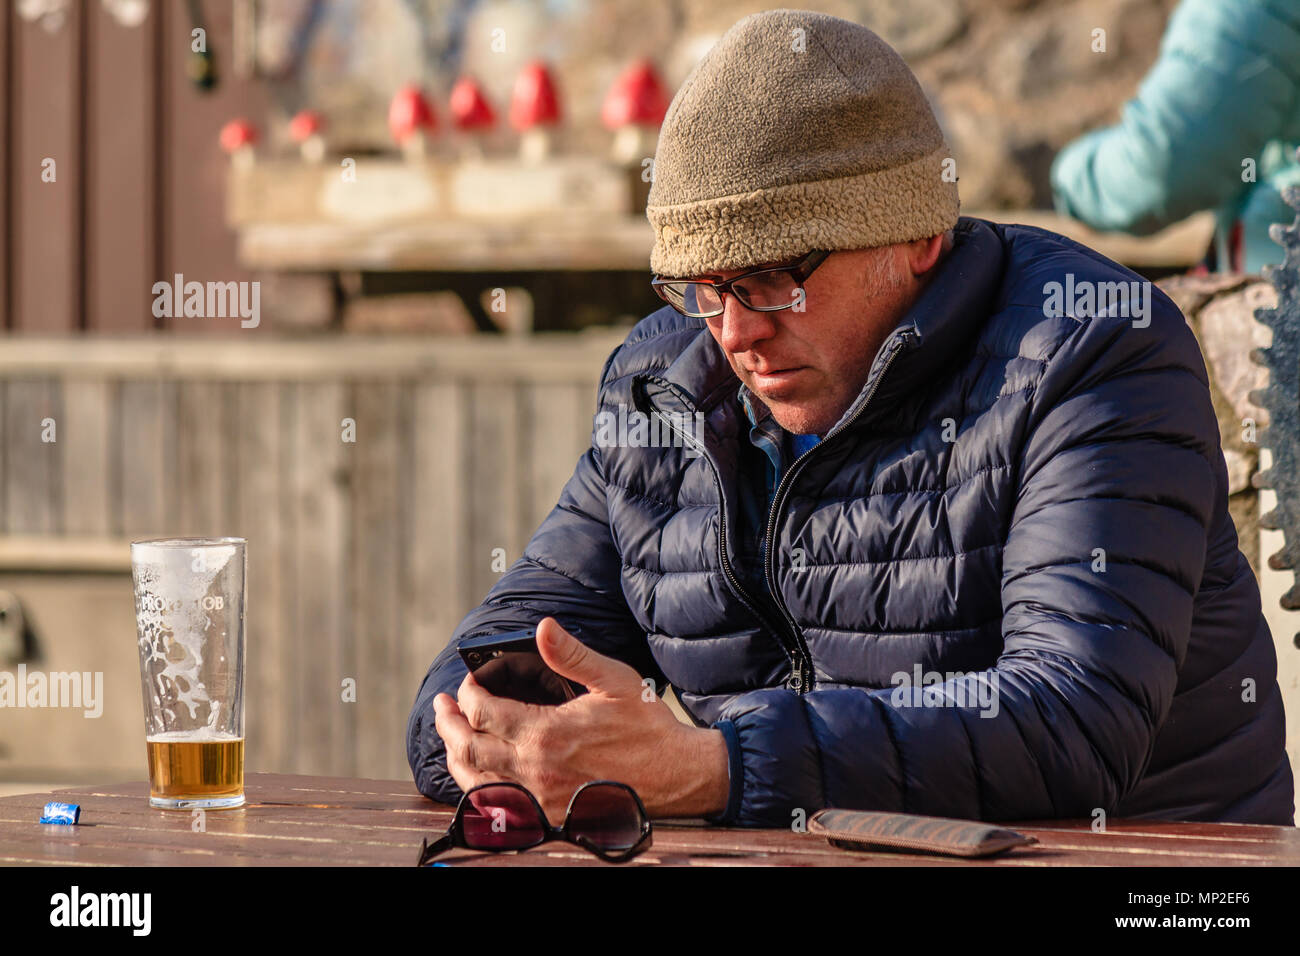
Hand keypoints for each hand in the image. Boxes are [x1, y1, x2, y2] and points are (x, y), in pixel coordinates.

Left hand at [432, 617, 729, 825]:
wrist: (675, 775)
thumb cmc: (647, 726)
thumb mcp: (613, 679)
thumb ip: (571, 655)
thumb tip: (543, 627)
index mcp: (545, 733)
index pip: (483, 712)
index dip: (468, 693)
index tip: (469, 681)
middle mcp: (534, 770)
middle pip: (469, 748)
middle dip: (448, 724)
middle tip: (442, 706)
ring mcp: (538, 798)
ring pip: (475, 781)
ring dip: (455, 757)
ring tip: (450, 737)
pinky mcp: (548, 817)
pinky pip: (497, 807)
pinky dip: (477, 789)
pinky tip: (476, 775)